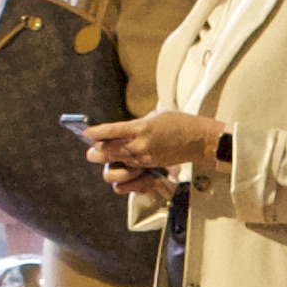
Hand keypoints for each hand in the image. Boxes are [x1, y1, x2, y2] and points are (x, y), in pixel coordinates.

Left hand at [86, 109, 227, 183]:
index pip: (112, 131)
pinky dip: (123, 168)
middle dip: (97, 152)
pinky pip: (132, 170)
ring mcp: (146, 158)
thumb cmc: (178, 123)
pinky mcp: (152, 166)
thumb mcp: (155, 116)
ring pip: (119, 163)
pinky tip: (117, 167)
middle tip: (91, 151)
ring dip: (108, 162)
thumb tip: (122, 131)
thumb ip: (137, 125)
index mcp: (142, 127)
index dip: (96, 133)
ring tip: (100, 159)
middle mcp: (141, 144)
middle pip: (110, 151)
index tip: (87, 133)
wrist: (199, 139)